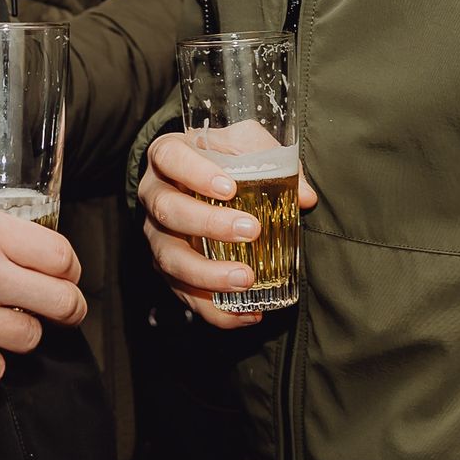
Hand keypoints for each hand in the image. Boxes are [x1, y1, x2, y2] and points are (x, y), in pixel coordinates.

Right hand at [138, 124, 317, 329]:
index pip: (169, 158)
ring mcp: (157, 234)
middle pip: (168, 211)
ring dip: (208, 274)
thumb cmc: (220, 157)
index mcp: (167, 156)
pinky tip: (245, 314)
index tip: (229, 187)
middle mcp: (154, 195)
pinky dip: (213, 309)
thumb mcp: (243, 144)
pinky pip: (182, 292)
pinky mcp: (166, 267)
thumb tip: (305, 197)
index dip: (194, 173)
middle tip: (250, 231)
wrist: (193, 177)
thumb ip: (271, 160)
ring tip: (246, 279)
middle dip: (208, 225)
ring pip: (170, 258)